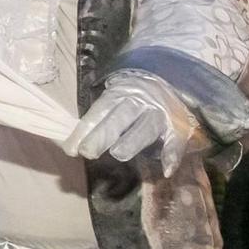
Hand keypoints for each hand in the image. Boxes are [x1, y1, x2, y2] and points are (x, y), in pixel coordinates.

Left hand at [63, 76, 200, 174]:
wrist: (173, 77)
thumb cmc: (135, 95)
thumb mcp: (116, 98)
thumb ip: (99, 119)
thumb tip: (74, 145)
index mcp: (119, 93)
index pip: (98, 112)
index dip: (84, 130)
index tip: (71, 149)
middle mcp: (139, 101)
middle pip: (119, 118)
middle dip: (102, 135)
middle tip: (88, 152)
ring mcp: (160, 113)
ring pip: (146, 127)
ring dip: (132, 141)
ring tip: (118, 154)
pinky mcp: (178, 125)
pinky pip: (176, 140)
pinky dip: (173, 155)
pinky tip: (167, 170)